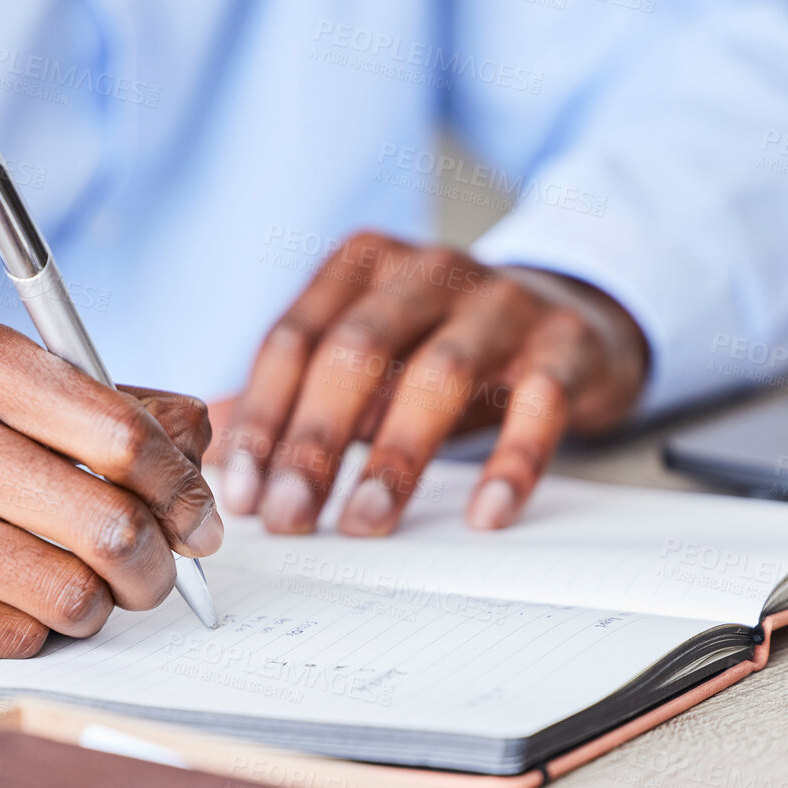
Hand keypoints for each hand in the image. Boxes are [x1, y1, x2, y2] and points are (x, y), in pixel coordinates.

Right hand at [0, 321, 221, 657]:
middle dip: (158, 566)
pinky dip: (39, 632)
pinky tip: (12, 604)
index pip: (127, 435)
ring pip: (75, 594)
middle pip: (114, 524)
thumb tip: (199, 433)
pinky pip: (21, 636)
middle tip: (155, 574)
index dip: (184, 489)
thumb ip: (99, 404)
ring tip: (84, 590)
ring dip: (101, 606)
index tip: (200, 521)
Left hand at [217, 232, 647, 534]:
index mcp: (364, 265)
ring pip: (440, 374)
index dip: (264, 417)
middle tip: (289, 516)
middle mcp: (431, 271)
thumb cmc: (446, 340)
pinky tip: (484, 513)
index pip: (295, 338)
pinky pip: (539, 405)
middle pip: (358, 352)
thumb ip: (295, 390)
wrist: (572, 315)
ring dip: (395, 456)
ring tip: (364, 522)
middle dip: (315, 440)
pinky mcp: (565, 345)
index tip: (242, 491)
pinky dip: (510, 463)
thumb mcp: (367, 350)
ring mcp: (503, 302)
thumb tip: (215, 448)